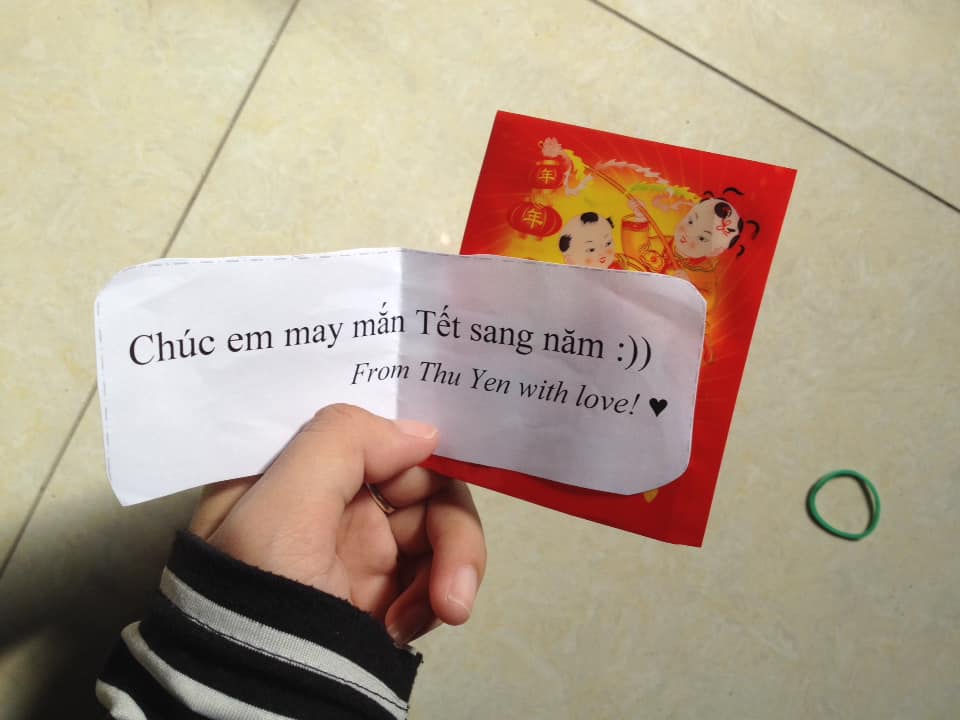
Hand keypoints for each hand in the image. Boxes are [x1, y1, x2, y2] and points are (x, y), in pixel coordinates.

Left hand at [189, 404, 486, 645]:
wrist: (257, 711)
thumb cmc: (258, 597)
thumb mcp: (279, 509)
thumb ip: (342, 443)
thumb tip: (422, 431)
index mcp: (290, 472)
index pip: (364, 431)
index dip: (409, 442)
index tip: (438, 461)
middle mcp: (327, 506)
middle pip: (417, 479)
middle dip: (449, 523)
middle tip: (454, 579)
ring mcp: (358, 553)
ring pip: (438, 528)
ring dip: (453, 564)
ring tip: (446, 609)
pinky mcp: (382, 595)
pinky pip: (435, 575)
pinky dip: (436, 598)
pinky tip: (405, 628)